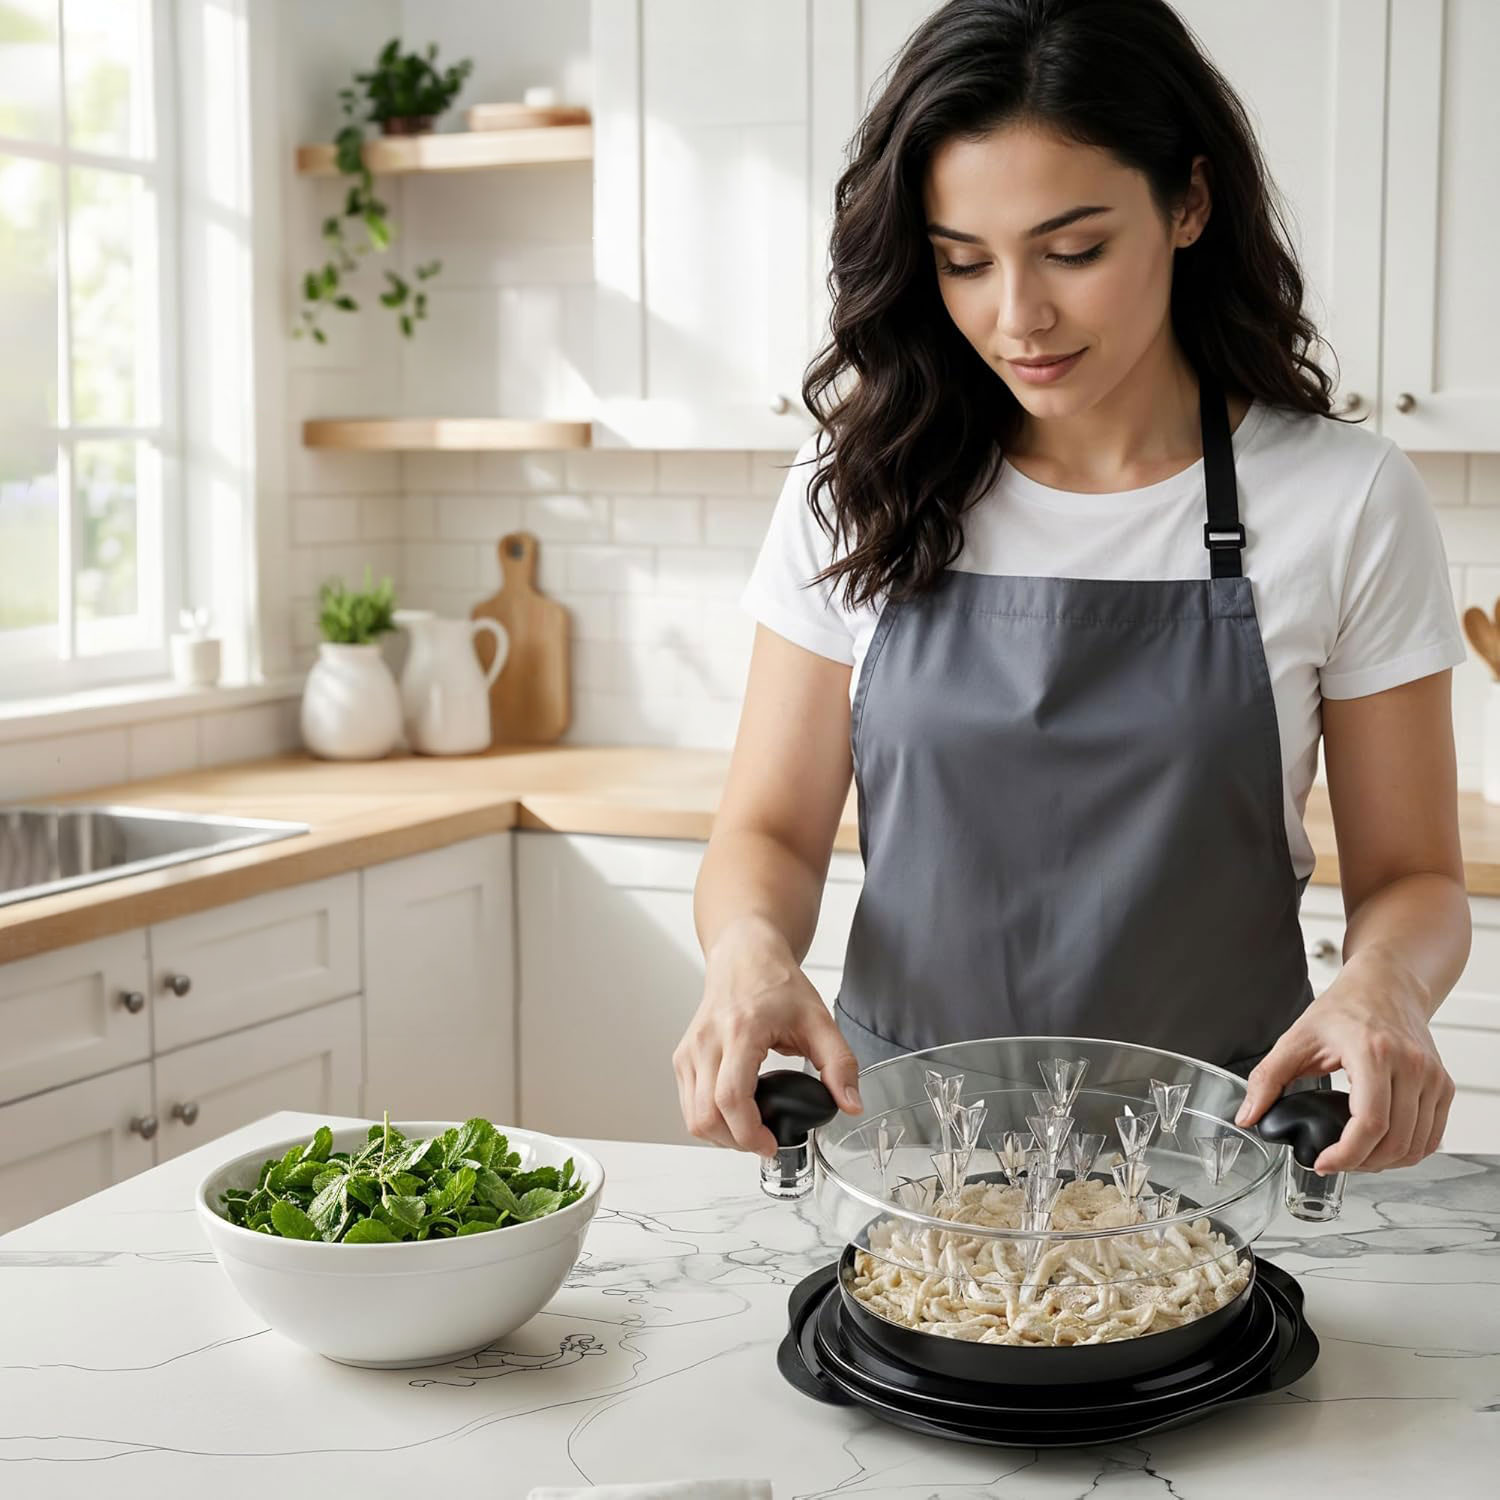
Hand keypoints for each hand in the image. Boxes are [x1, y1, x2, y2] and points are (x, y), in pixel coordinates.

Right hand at [673, 915, 862, 1158]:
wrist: (744, 956)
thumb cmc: (776, 983)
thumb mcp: (818, 1020)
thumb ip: (839, 1064)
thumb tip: (850, 1104)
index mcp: (740, 1031)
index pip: (730, 1097)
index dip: (748, 1132)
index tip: (771, 1144)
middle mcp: (706, 1042)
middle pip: (706, 1115)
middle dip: (736, 1141)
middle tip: (765, 1141)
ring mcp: (690, 1050)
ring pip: (692, 1116)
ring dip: (721, 1135)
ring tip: (751, 1130)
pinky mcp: (683, 1057)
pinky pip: (688, 1104)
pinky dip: (710, 1119)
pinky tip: (736, 1113)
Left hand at [1234, 949, 1454, 1172]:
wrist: (1385, 985)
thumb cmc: (1343, 1009)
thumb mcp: (1296, 1038)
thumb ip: (1267, 1079)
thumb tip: (1248, 1117)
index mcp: (1373, 1053)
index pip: (1369, 1123)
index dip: (1346, 1154)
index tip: (1322, 1163)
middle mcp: (1411, 1066)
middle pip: (1394, 1140)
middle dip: (1362, 1163)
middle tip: (1334, 1162)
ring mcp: (1432, 1077)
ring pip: (1416, 1145)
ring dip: (1386, 1162)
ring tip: (1355, 1157)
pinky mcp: (1443, 1085)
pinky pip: (1432, 1136)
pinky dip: (1408, 1152)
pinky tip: (1382, 1148)